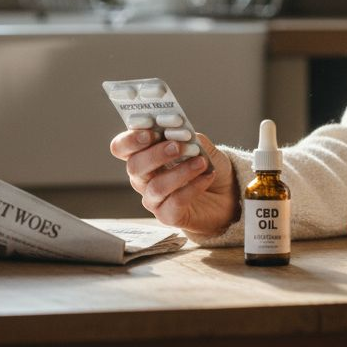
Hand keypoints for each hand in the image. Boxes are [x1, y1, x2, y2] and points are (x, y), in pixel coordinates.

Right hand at [109, 130, 238, 236]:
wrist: (225, 193)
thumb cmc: (205, 164)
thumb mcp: (198, 144)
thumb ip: (187, 136)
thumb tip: (178, 130)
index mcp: (143, 155)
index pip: (122, 147)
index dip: (131, 139)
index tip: (151, 130)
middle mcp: (143, 178)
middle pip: (134, 167)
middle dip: (156, 154)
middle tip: (176, 147)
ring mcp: (153, 199)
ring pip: (156, 187)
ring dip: (180, 171)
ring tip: (201, 161)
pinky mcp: (168, 216)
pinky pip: (176, 201)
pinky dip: (193, 187)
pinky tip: (207, 176)